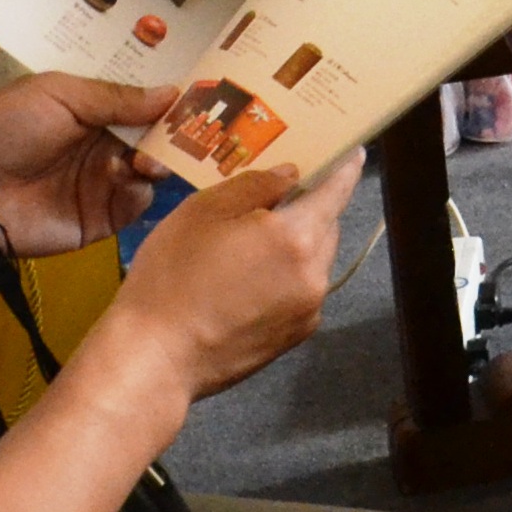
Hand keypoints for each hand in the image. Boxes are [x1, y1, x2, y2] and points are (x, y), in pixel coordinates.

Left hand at [0, 73, 179, 259]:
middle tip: (183, 136)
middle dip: (172, 137)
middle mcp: (104, 147)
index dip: (169, 105)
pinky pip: (134, 207)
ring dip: (155, 164)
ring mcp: (103, 185)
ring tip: (144, 160)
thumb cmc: (10, 128)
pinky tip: (132, 182)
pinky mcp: (99, 220)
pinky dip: (140, 195)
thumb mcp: (61, 95)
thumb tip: (173, 92)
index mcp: (95, 113)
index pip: (143, 107)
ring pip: (150, 174)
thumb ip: (117, 97)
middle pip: (154, 142)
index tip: (199, 100)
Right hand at [108, 148, 360, 401]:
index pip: (336, 191)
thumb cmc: (174, 276)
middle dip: (309, 208)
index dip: (345, 168)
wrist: (157, 357)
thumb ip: (255, 186)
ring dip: (296, 245)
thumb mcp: (204, 211)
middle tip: (279, 195)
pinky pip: (301, 291)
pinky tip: (248, 279)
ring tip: (254, 241)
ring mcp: (308, 310)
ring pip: (314, 261)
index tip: (354, 153)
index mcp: (297, 237)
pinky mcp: (294, 337)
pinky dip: (287, 277)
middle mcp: (315, 275)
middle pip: (326, 227)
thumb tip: (289, 176)